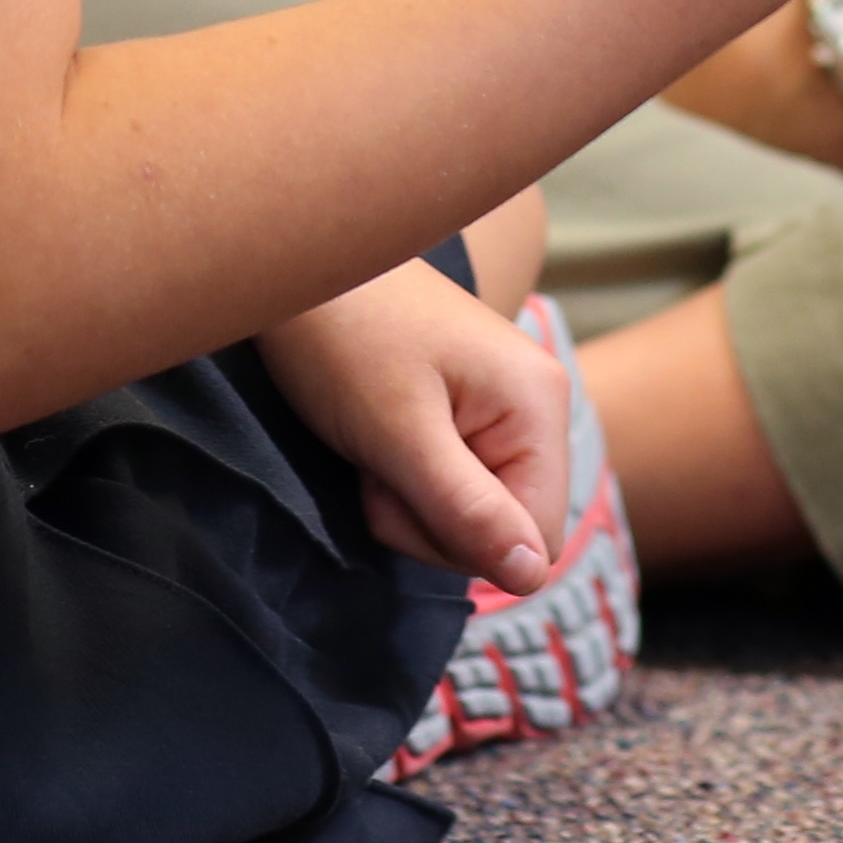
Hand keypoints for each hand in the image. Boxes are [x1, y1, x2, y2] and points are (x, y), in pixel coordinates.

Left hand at [254, 258, 574, 590]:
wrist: (302, 263)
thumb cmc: (344, 340)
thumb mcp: (399, 433)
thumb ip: (467, 508)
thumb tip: (532, 579)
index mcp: (540, 406)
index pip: (535, 540)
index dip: (463, 544)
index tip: (402, 493)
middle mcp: (539, 406)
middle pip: (506, 528)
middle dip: (432, 520)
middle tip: (380, 464)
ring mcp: (507, 406)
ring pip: (475, 511)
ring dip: (413, 501)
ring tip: (376, 444)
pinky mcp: (473, 408)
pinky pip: (458, 481)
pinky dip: (411, 478)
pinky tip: (382, 439)